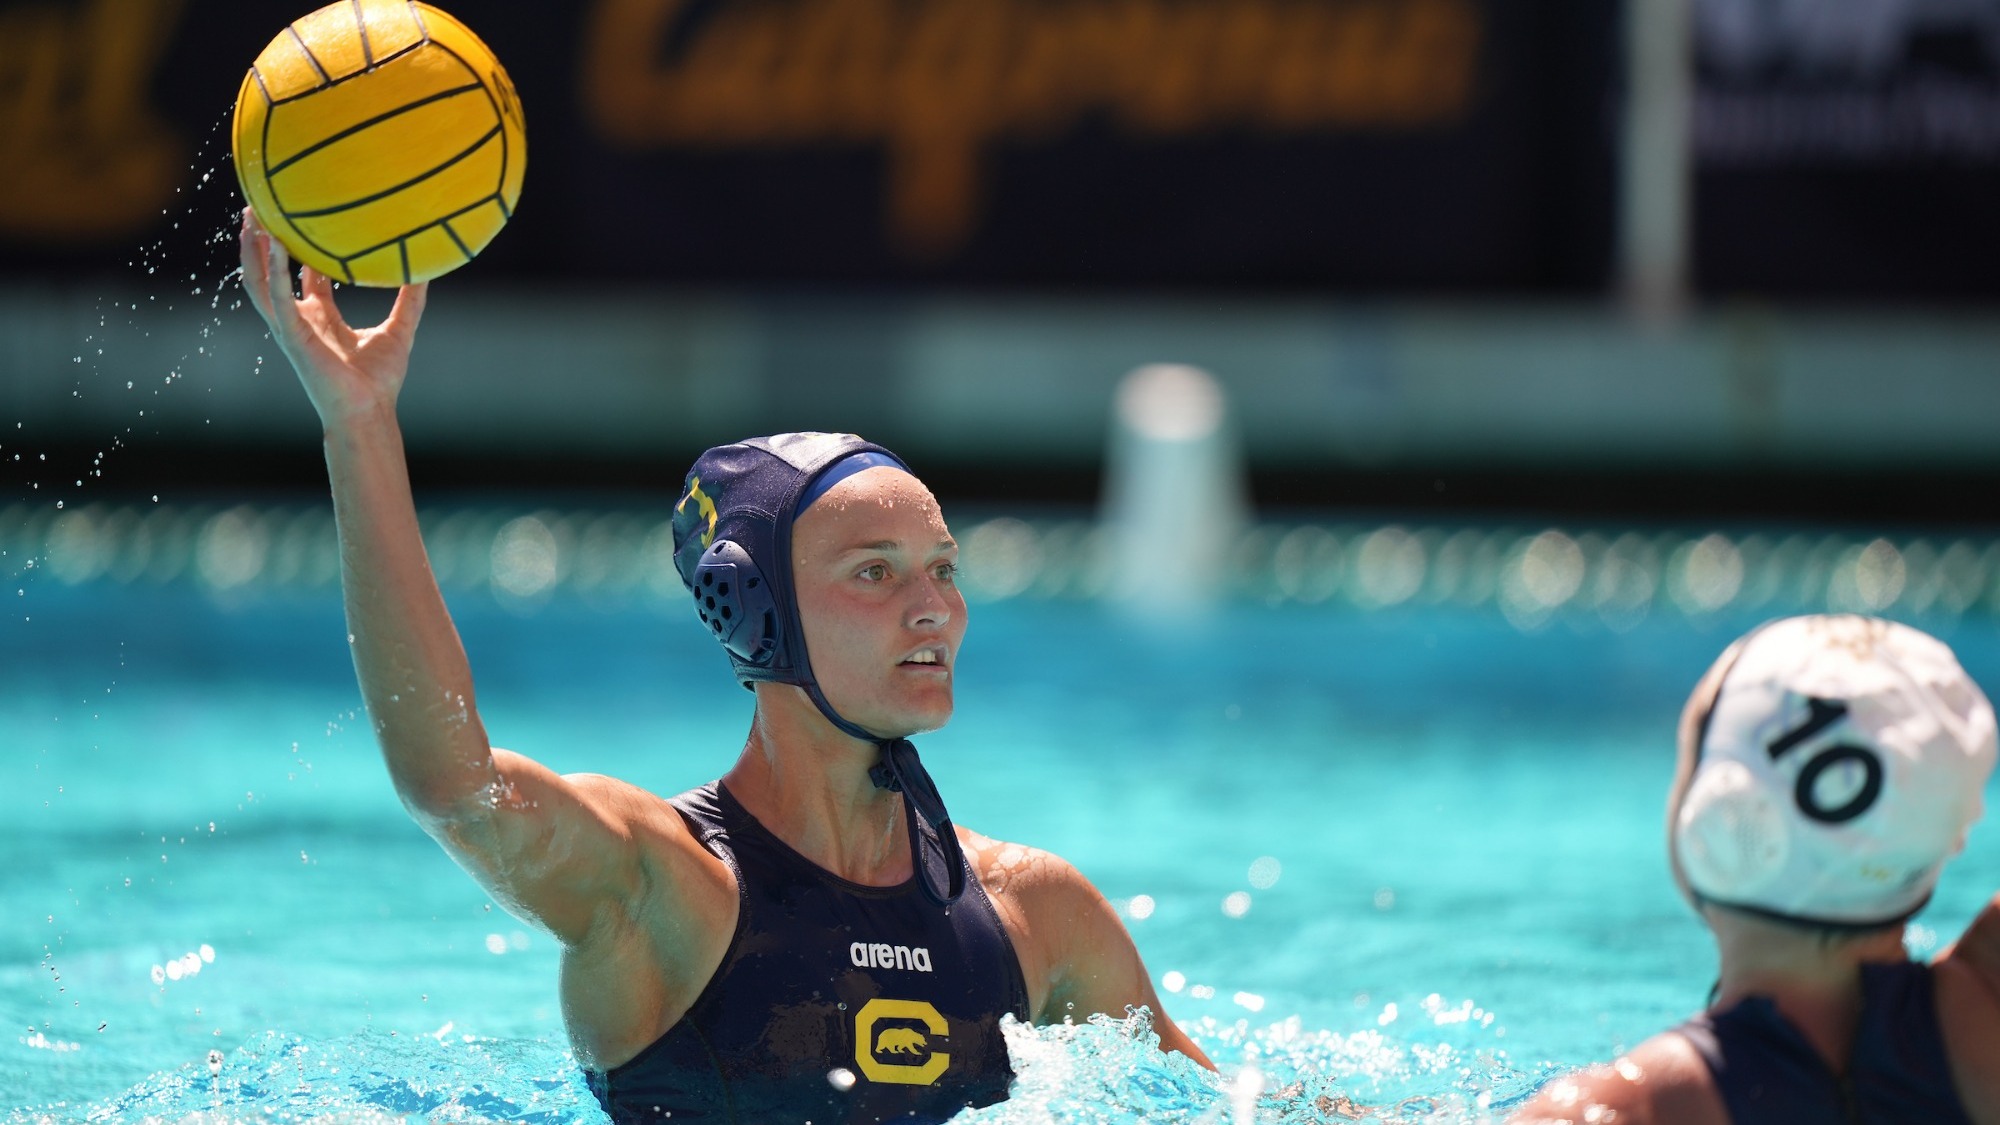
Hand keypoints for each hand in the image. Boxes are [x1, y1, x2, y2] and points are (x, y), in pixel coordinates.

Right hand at [238, 207, 428, 425]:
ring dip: (253, 251)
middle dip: (263, 242)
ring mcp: (292, 328)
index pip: (306, 276)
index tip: (304, 218)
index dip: (302, 249)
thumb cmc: (380, 380)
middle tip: (259, 209)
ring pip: (261, 282)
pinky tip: (273, 248)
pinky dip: (273, 274)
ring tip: (250, 217)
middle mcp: (301, 320)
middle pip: (272, 273)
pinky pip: (277, 300)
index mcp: (322, 318)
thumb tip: (427, 269)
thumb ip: (411, 299)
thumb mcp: (399, 330)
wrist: (370, 412)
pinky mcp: (292, 337)